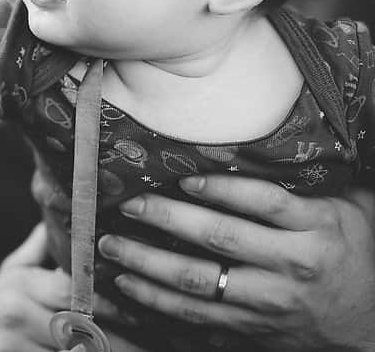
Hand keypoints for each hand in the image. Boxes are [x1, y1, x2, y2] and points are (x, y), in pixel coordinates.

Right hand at [0, 224, 145, 351]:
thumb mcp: (11, 273)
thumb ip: (40, 247)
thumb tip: (63, 208)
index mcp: (23, 282)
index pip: (75, 289)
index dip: (112, 302)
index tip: (143, 313)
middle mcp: (18, 309)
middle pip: (82, 326)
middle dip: (122, 339)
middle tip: (155, 342)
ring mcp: (14, 340)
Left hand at [99, 175, 374, 350]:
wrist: (371, 323)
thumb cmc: (351, 250)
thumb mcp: (345, 208)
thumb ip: (304, 181)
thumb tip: (257, 133)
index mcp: (317, 228)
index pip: (264, 202)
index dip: (221, 189)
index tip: (182, 179)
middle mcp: (292, 265)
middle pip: (220, 238)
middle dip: (166, 218)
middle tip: (127, 204)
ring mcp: (269, 301)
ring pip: (199, 281)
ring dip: (147, 262)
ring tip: (111, 244)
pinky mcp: (251, 328)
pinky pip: (196, 315)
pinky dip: (156, 300)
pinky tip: (127, 282)